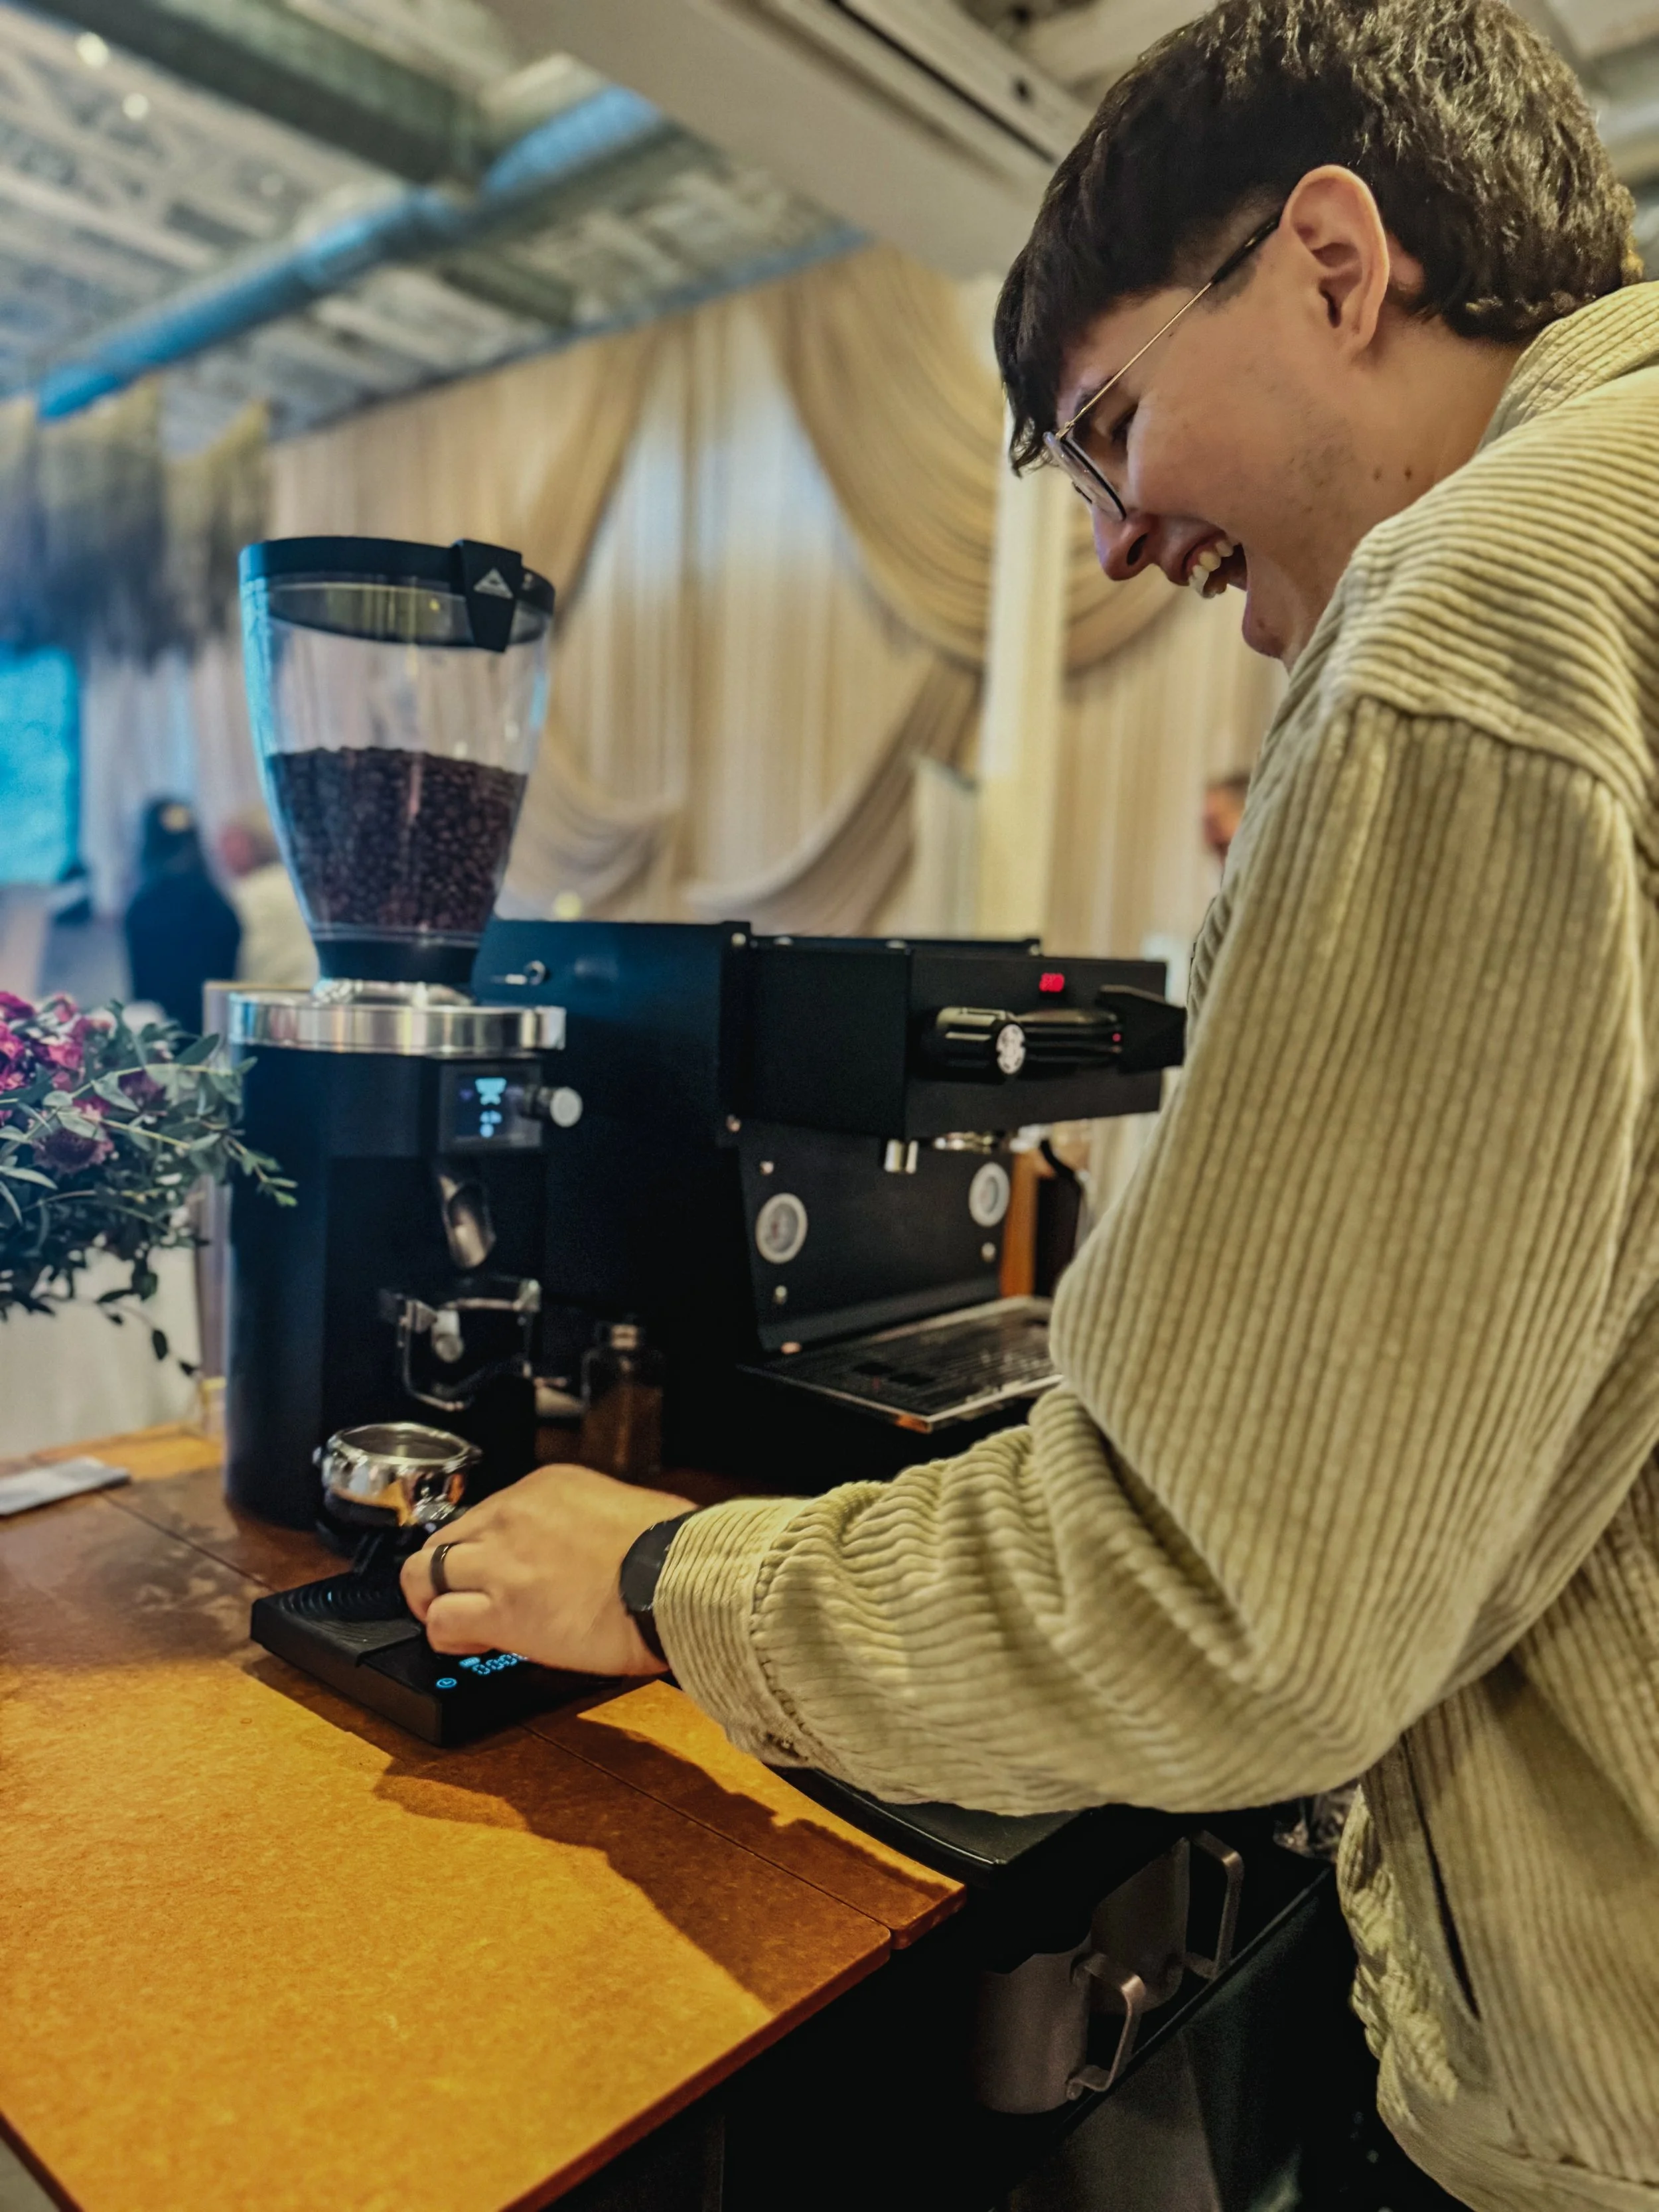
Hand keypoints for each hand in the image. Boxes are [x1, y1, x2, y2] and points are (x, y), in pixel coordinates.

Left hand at [400, 1464, 694, 1677]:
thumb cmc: (670, 1549)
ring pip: (423, 1574)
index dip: (486, 1549)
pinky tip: (470, 1643)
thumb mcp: (624, 1507)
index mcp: (545, 1486)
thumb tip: (592, 1550)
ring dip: (433, 1600)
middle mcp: (512, 1516)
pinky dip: (446, 1634)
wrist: (676, 1577)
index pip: (486, 1514)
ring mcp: (501, 1562)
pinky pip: (440, 1620)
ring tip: (454, 1622)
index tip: (500, 1571)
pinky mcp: (500, 1611)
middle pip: (444, 1539)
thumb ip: (589, 1523)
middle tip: (465, 1598)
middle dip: (448, 1571)